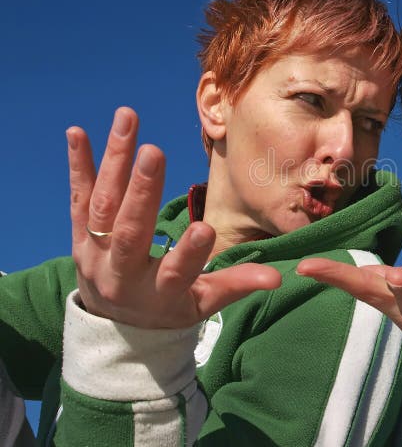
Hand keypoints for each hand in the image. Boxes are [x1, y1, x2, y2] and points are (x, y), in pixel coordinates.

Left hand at [67, 107, 281, 328]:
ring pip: (103, 206)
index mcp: (157, 295)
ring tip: (127, 119)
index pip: (175, 274)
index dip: (190, 253)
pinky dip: (78, 165)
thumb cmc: (168, 310)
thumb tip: (279, 277)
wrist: (111, 326)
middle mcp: (119, 275)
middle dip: (142, 191)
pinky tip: (77, 132)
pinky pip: (78, 198)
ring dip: (115, 161)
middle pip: (130, 231)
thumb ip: (236, 285)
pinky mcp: (78, 236)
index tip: (205, 228)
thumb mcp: (203, 305)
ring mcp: (94, 254)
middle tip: (154, 152)